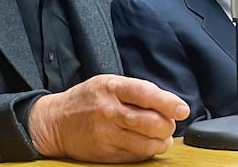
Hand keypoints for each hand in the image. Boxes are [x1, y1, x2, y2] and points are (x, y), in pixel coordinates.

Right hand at [28, 74, 189, 162]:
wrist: (55, 122)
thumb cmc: (85, 100)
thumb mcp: (106, 83)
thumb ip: (134, 90)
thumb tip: (166, 103)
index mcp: (110, 87)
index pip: (146, 94)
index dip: (168, 103)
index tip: (182, 109)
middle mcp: (109, 111)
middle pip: (152, 122)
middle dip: (168, 125)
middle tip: (168, 123)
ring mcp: (107, 134)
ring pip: (148, 143)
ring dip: (161, 141)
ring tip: (159, 135)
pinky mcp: (106, 154)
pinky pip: (137, 155)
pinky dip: (146, 150)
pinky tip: (143, 143)